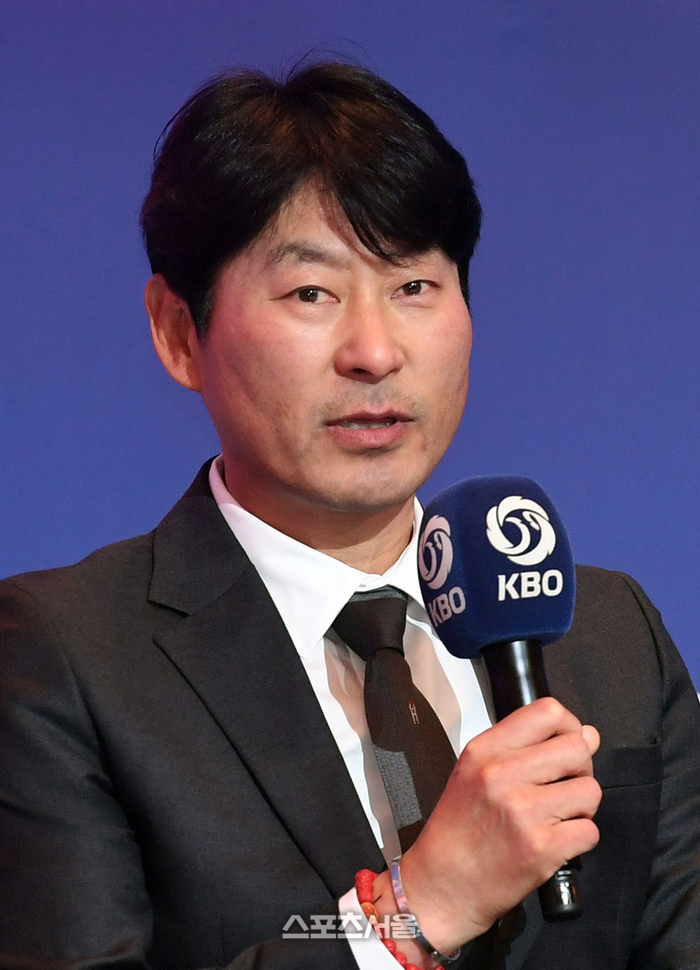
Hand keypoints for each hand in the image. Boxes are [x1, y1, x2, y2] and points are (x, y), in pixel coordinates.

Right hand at [398, 697, 601, 954]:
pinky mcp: (541, 848)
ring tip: (558, 816)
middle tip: (564, 786)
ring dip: (582, 806)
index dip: (570, 725)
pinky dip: (579, 839)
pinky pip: (590, 831)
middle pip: (577, 748)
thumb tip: (587, 734)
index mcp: (485, 750)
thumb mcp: (474, 772)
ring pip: (590, 790)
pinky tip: (556, 842)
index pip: (547, 712)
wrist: (442, 885)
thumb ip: (524, 749)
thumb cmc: (459, 828)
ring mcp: (522, 811)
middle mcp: (502, 774)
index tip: (568, 742)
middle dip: (581, 768)